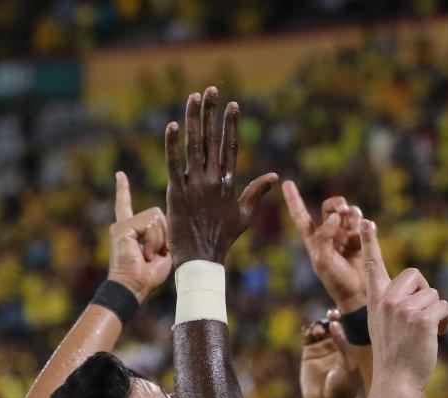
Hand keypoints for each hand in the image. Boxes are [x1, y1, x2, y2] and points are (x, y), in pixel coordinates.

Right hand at [106, 171, 170, 301]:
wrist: (134, 288)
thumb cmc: (148, 276)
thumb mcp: (163, 252)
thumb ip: (165, 234)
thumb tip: (170, 222)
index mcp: (130, 230)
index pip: (125, 205)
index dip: (123, 190)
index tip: (119, 175)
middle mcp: (123, 225)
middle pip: (158, 214)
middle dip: (164, 235)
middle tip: (155, 255)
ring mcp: (122, 226)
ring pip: (156, 219)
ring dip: (159, 240)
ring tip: (148, 257)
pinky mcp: (123, 229)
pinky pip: (150, 225)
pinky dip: (153, 242)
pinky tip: (144, 254)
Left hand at [164, 86, 277, 265]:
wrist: (202, 258)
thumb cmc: (223, 237)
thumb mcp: (244, 215)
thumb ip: (257, 192)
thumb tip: (275, 176)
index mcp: (229, 184)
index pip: (230, 147)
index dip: (231, 124)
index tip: (233, 104)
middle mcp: (212, 181)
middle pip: (212, 140)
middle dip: (211, 112)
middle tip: (211, 89)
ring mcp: (194, 186)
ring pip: (193, 147)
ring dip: (193, 120)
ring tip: (193, 98)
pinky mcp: (175, 193)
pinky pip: (173, 164)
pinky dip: (172, 145)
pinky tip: (172, 126)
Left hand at [283, 182, 364, 311]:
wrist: (357, 293)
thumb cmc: (336, 280)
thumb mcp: (322, 259)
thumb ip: (324, 236)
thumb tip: (334, 218)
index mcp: (314, 239)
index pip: (301, 216)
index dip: (294, 200)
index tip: (286, 183)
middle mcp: (330, 234)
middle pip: (330, 208)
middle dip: (337, 204)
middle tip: (343, 211)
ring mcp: (346, 236)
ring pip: (349, 213)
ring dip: (352, 212)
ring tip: (354, 220)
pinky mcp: (362, 239)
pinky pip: (363, 223)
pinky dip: (363, 223)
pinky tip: (364, 229)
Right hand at [300, 311, 358, 397]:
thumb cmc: (342, 387)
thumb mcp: (348, 364)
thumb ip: (343, 343)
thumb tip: (334, 323)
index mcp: (352, 347)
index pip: (351, 326)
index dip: (348, 316)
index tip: (344, 314)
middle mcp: (338, 345)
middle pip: (335, 322)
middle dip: (333, 315)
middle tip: (331, 314)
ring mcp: (324, 348)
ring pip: (321, 326)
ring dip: (320, 323)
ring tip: (318, 331)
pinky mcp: (309, 352)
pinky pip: (308, 334)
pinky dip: (308, 329)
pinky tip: (309, 332)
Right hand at [358, 219, 447, 390]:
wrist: (396, 381)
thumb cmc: (393, 355)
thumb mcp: (383, 324)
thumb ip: (391, 304)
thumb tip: (414, 292)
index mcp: (375, 299)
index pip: (371, 265)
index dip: (369, 242)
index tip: (364, 222)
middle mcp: (387, 300)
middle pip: (416, 277)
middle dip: (424, 294)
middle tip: (418, 318)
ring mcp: (404, 309)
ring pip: (433, 295)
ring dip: (434, 313)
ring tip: (422, 334)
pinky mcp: (422, 319)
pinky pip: (443, 308)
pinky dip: (444, 322)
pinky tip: (433, 336)